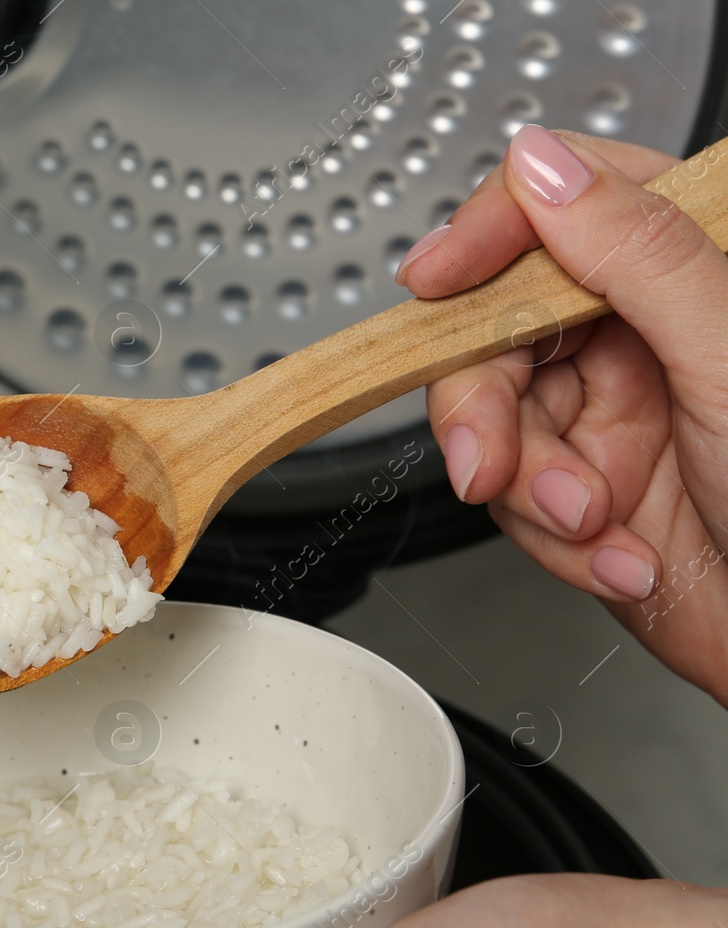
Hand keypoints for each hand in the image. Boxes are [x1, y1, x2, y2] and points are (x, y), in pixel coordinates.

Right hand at [402, 127, 727, 705]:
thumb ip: (638, 253)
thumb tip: (544, 168)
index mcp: (692, 268)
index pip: (561, 207)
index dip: (487, 236)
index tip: (437, 278)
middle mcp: (644, 334)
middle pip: (498, 327)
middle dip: (487, 408)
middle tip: (491, 461)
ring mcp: (611, 413)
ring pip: (493, 421)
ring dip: (531, 487)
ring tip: (591, 521)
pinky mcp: (584, 488)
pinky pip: (515, 499)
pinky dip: (555, 540)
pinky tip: (617, 556)